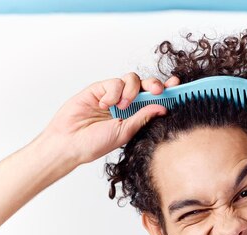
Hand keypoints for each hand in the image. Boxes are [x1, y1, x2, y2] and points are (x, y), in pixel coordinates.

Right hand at [41, 73, 180, 164]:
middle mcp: (126, 104)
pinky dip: (113, 92)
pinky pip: (114, 82)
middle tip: (157, 90)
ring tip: (121, 107)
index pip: (154, 100)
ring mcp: (113, 95)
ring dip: (130, 91)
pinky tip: (104, 105)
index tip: (177, 85)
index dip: (166, 91)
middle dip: (154, 84)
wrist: (69, 142)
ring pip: (131, 79)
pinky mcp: (99, 89)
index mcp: (135, 116)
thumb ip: (142, 117)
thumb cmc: (94, 143)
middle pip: (146, 85)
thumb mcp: (125, 132)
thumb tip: (163, 107)